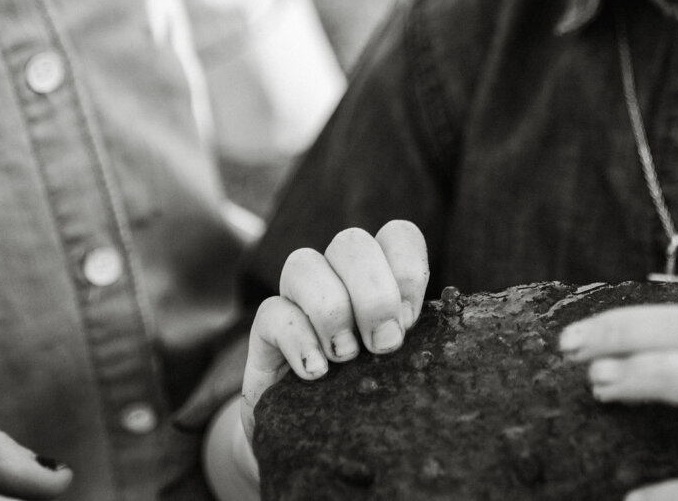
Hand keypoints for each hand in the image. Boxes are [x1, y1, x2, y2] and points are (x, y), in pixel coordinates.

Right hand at [242, 221, 428, 423]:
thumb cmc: (369, 397)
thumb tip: (413, 331)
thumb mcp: (401, 367)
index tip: (410, 321)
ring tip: (347, 357)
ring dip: (332, 310)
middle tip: (384, 345)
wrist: (316, 441)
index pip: (397, 236)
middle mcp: (336, 278)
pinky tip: (317, 373)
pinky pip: (273, 312)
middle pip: (351, 242)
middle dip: (373, 292)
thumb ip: (413, 341)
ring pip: (302, 264)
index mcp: (378, 277)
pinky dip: (299, 340)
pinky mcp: (264, 333)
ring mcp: (296, 300)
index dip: (407, 270)